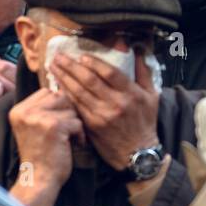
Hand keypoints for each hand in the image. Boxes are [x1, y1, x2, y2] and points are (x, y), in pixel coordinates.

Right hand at [8, 88, 83, 205]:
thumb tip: (64, 88)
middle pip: (59, 96)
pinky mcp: (54, 126)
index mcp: (18, 110)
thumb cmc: (40, 155)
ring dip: (74, 124)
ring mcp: (39, 118)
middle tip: (66, 131)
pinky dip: (79, 134)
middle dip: (68, 113)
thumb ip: (42, 109)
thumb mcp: (34, 127)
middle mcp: (25, 112)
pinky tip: (72, 145)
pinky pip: (77, 121)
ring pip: (70, 108)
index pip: (46, 92)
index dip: (58, 106)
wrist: (38, 180)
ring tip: (68, 139)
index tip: (56, 124)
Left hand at [48, 50, 157, 170]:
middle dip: (72, 66)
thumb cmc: (145, 122)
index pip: (110, 73)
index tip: (82, 56)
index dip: (94, 63)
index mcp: (131, 94)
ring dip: (64, 79)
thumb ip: (144, 73)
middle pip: (90, 80)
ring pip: (79, 93)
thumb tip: (137, 52)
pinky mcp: (92, 126)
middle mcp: (116, 104)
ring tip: (54, 67)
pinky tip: (58, 87)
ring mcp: (102, 115)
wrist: (138, 153)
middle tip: (59, 56)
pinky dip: (66, 95)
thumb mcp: (152, 96)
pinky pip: (76, 107)